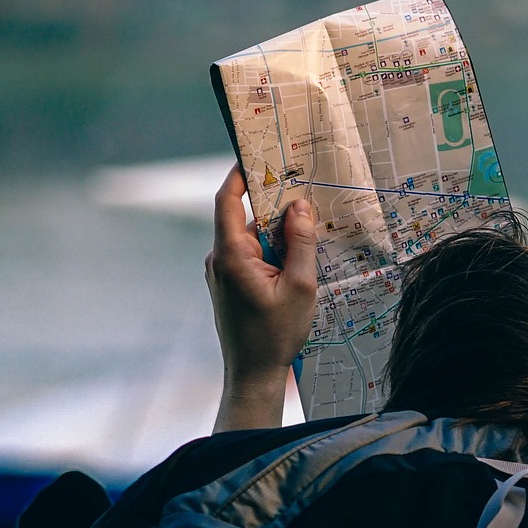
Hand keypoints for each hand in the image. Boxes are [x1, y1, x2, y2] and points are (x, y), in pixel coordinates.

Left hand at [205, 164, 317, 392]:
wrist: (252, 373)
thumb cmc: (276, 334)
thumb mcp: (300, 287)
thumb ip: (300, 243)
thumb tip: (300, 206)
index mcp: (231, 256)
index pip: (226, 201)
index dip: (238, 174)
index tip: (256, 154)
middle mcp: (219, 259)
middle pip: (244, 216)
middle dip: (273, 204)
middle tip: (302, 190)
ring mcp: (221, 271)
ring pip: (249, 236)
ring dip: (276, 232)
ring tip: (308, 230)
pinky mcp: (228, 282)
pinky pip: (249, 253)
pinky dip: (270, 249)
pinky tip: (296, 258)